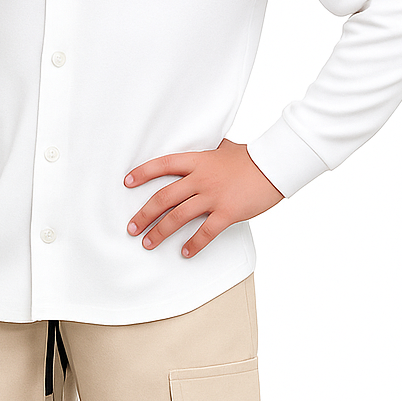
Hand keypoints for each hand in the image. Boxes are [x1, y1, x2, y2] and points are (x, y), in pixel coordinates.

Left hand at [124, 138, 283, 257]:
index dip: (143, 173)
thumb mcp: (224, 148)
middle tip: (131, 228)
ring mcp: (214, 196)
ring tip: (148, 243)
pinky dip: (193, 244)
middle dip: (144, 214)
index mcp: (198, 161)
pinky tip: (184, 253)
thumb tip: (202, 148)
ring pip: (178, 217)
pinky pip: (205, 232)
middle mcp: (201, 179)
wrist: (275, 166)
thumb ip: (208, 152)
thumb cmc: (250, 157)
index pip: (163, 164)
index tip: (126, 182)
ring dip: (160, 232)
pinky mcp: (228, 212)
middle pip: (164, 197)